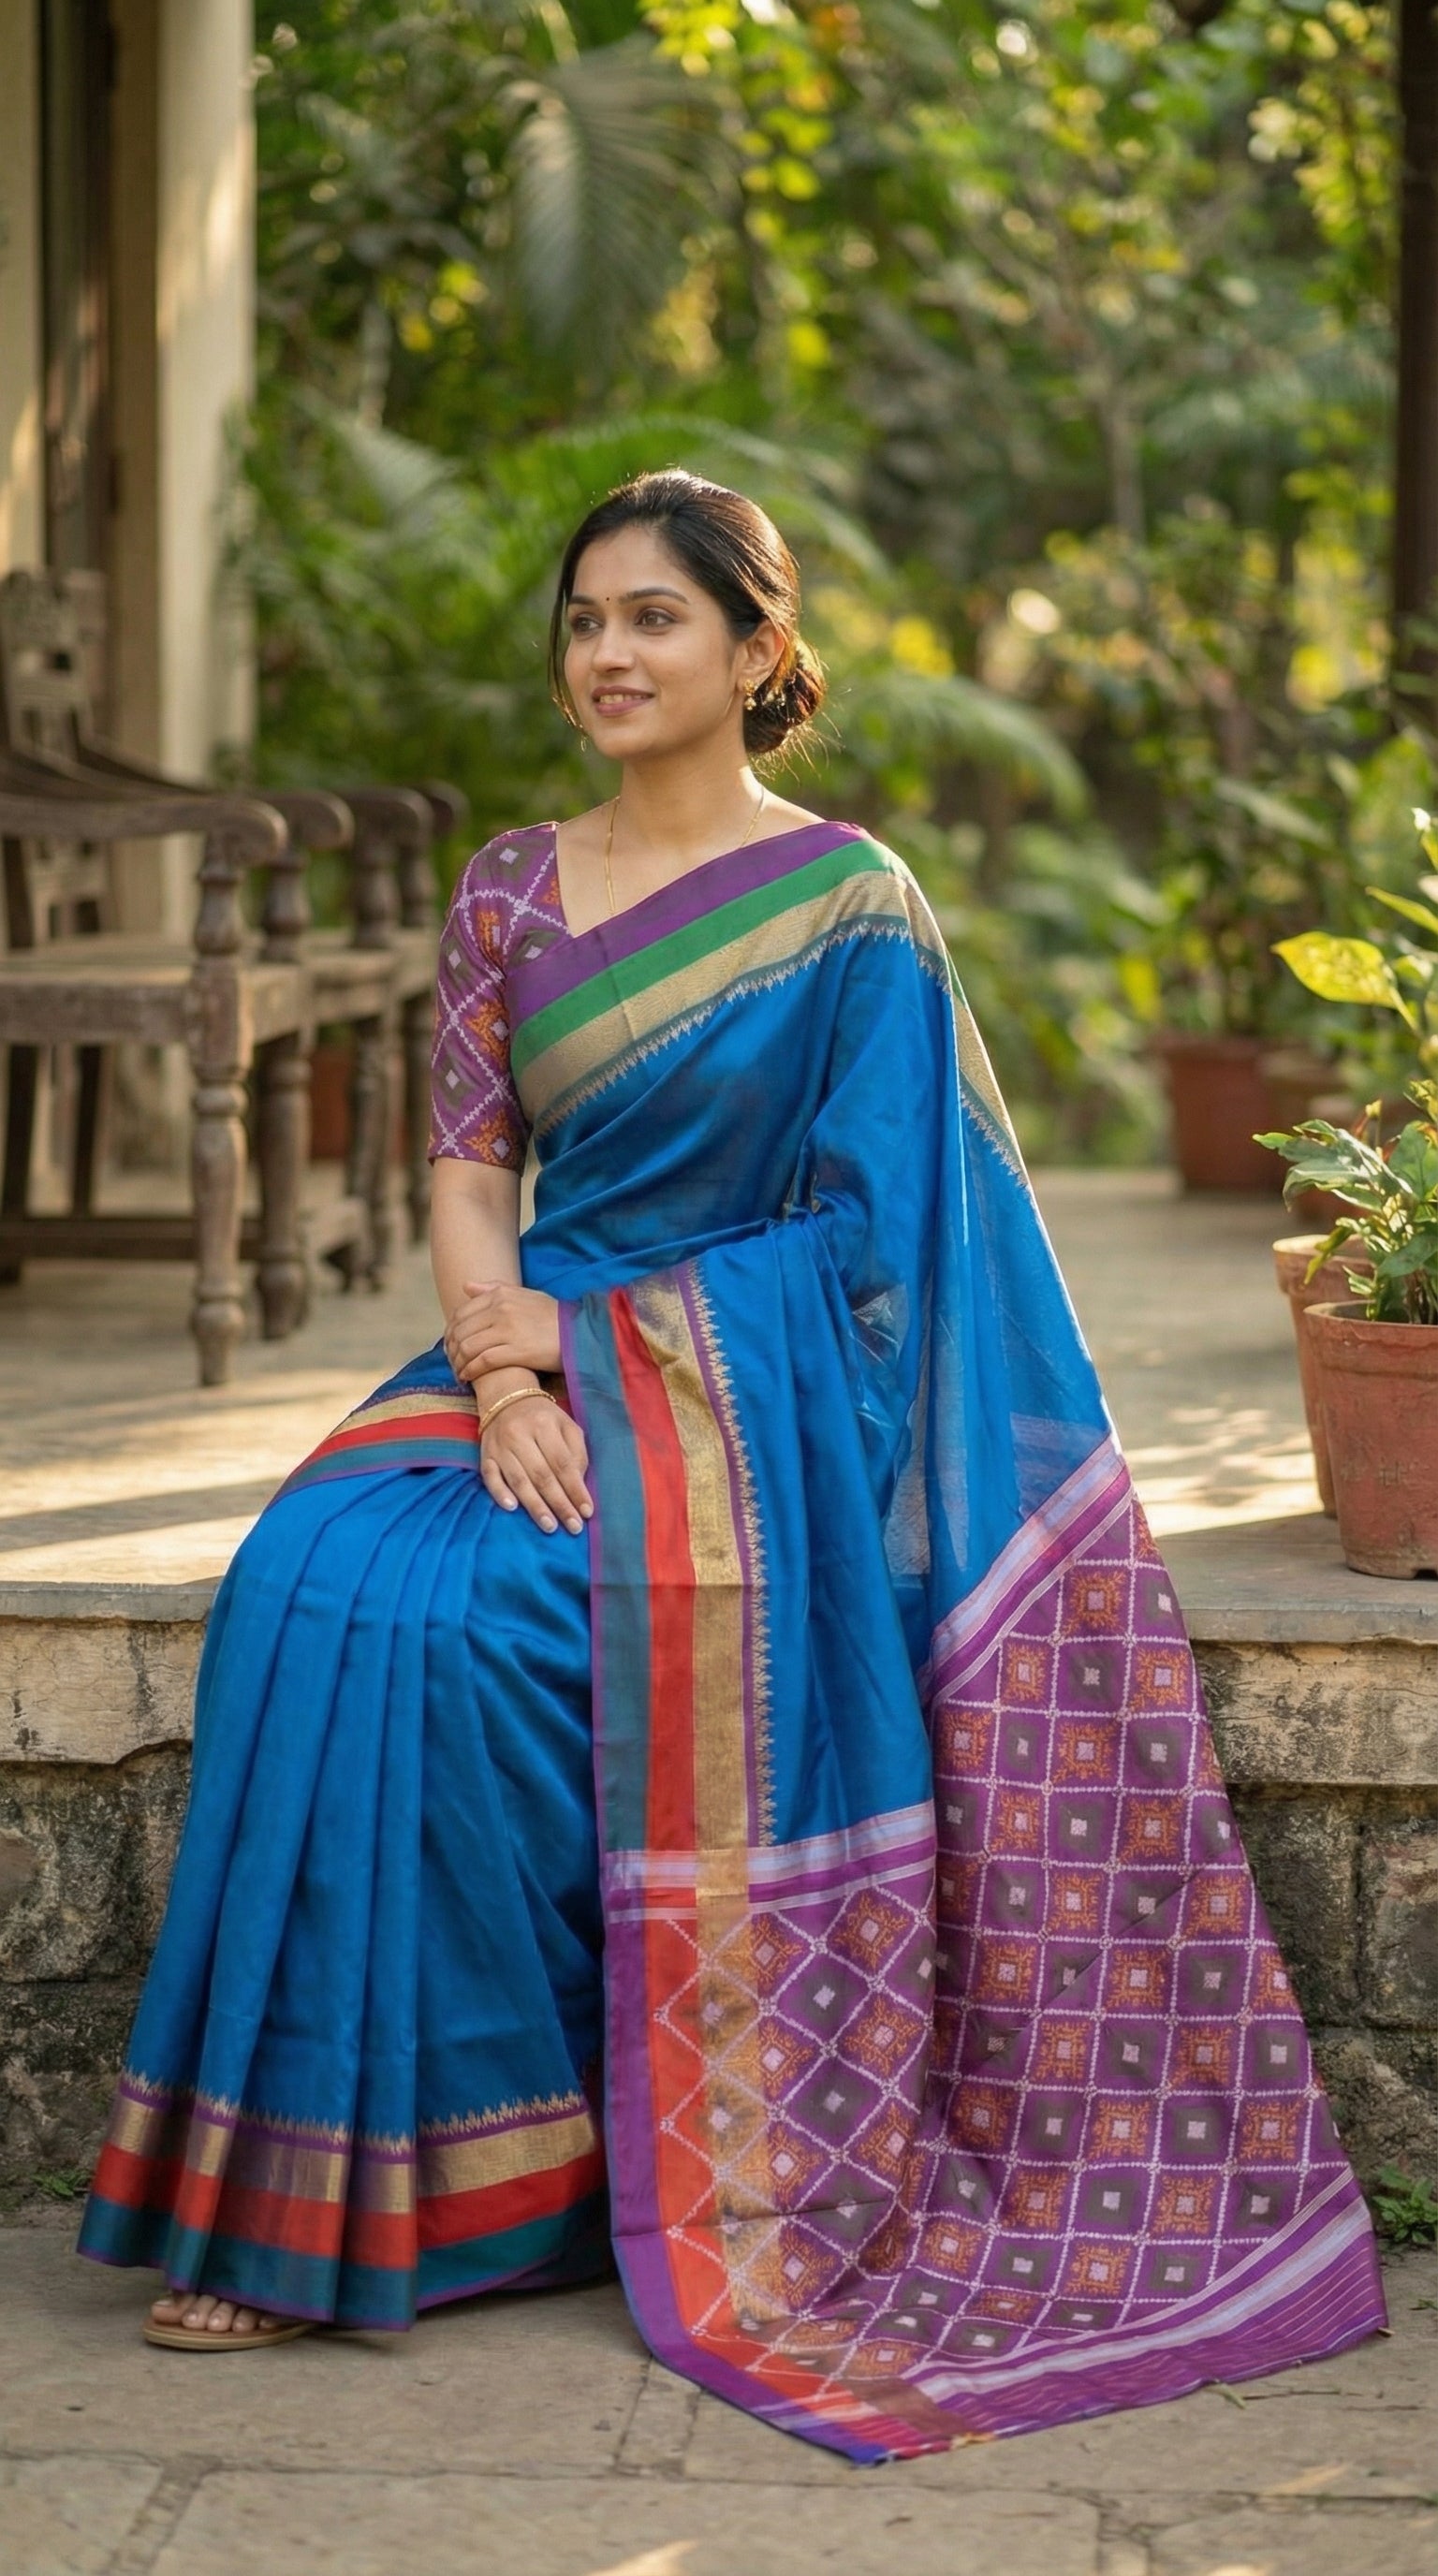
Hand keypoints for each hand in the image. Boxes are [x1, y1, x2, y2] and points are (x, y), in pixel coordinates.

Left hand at [446, 1281, 562, 1383]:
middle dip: (451, 1350)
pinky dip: (471, 1371)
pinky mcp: (515, 1350)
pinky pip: (482, 1361)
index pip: (461, 1313)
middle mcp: (501, 1309)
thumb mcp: (526, 1294)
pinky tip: (468, 1377)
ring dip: (458, 1363)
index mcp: (501, 1295)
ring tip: (460, 1372)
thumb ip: (494, 1288)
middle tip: (452, 1363)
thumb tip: (466, 1286)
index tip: (450, 1345)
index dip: (450, 1332)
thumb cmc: (554, 1316)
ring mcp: (507, 1330)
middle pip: (461, 1331)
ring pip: (468, 1347)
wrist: (580, 1333)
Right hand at [482, 1395, 592, 1535]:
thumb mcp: (567, 1425)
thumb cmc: (543, 1417)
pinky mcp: (485, 1455)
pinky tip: (512, 1508)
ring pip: (518, 1480)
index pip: (563, 1463)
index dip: (575, 1489)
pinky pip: (490, 1477)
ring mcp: (500, 1446)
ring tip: (550, 1526)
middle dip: (559, 1504)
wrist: (506, 1398)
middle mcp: (519, 1435)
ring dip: (535, 1506)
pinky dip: (500, 1493)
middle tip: (573, 1527)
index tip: (587, 1511)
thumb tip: (579, 1485)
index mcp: (544, 1424)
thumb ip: (576, 1452)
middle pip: (542, 1475)